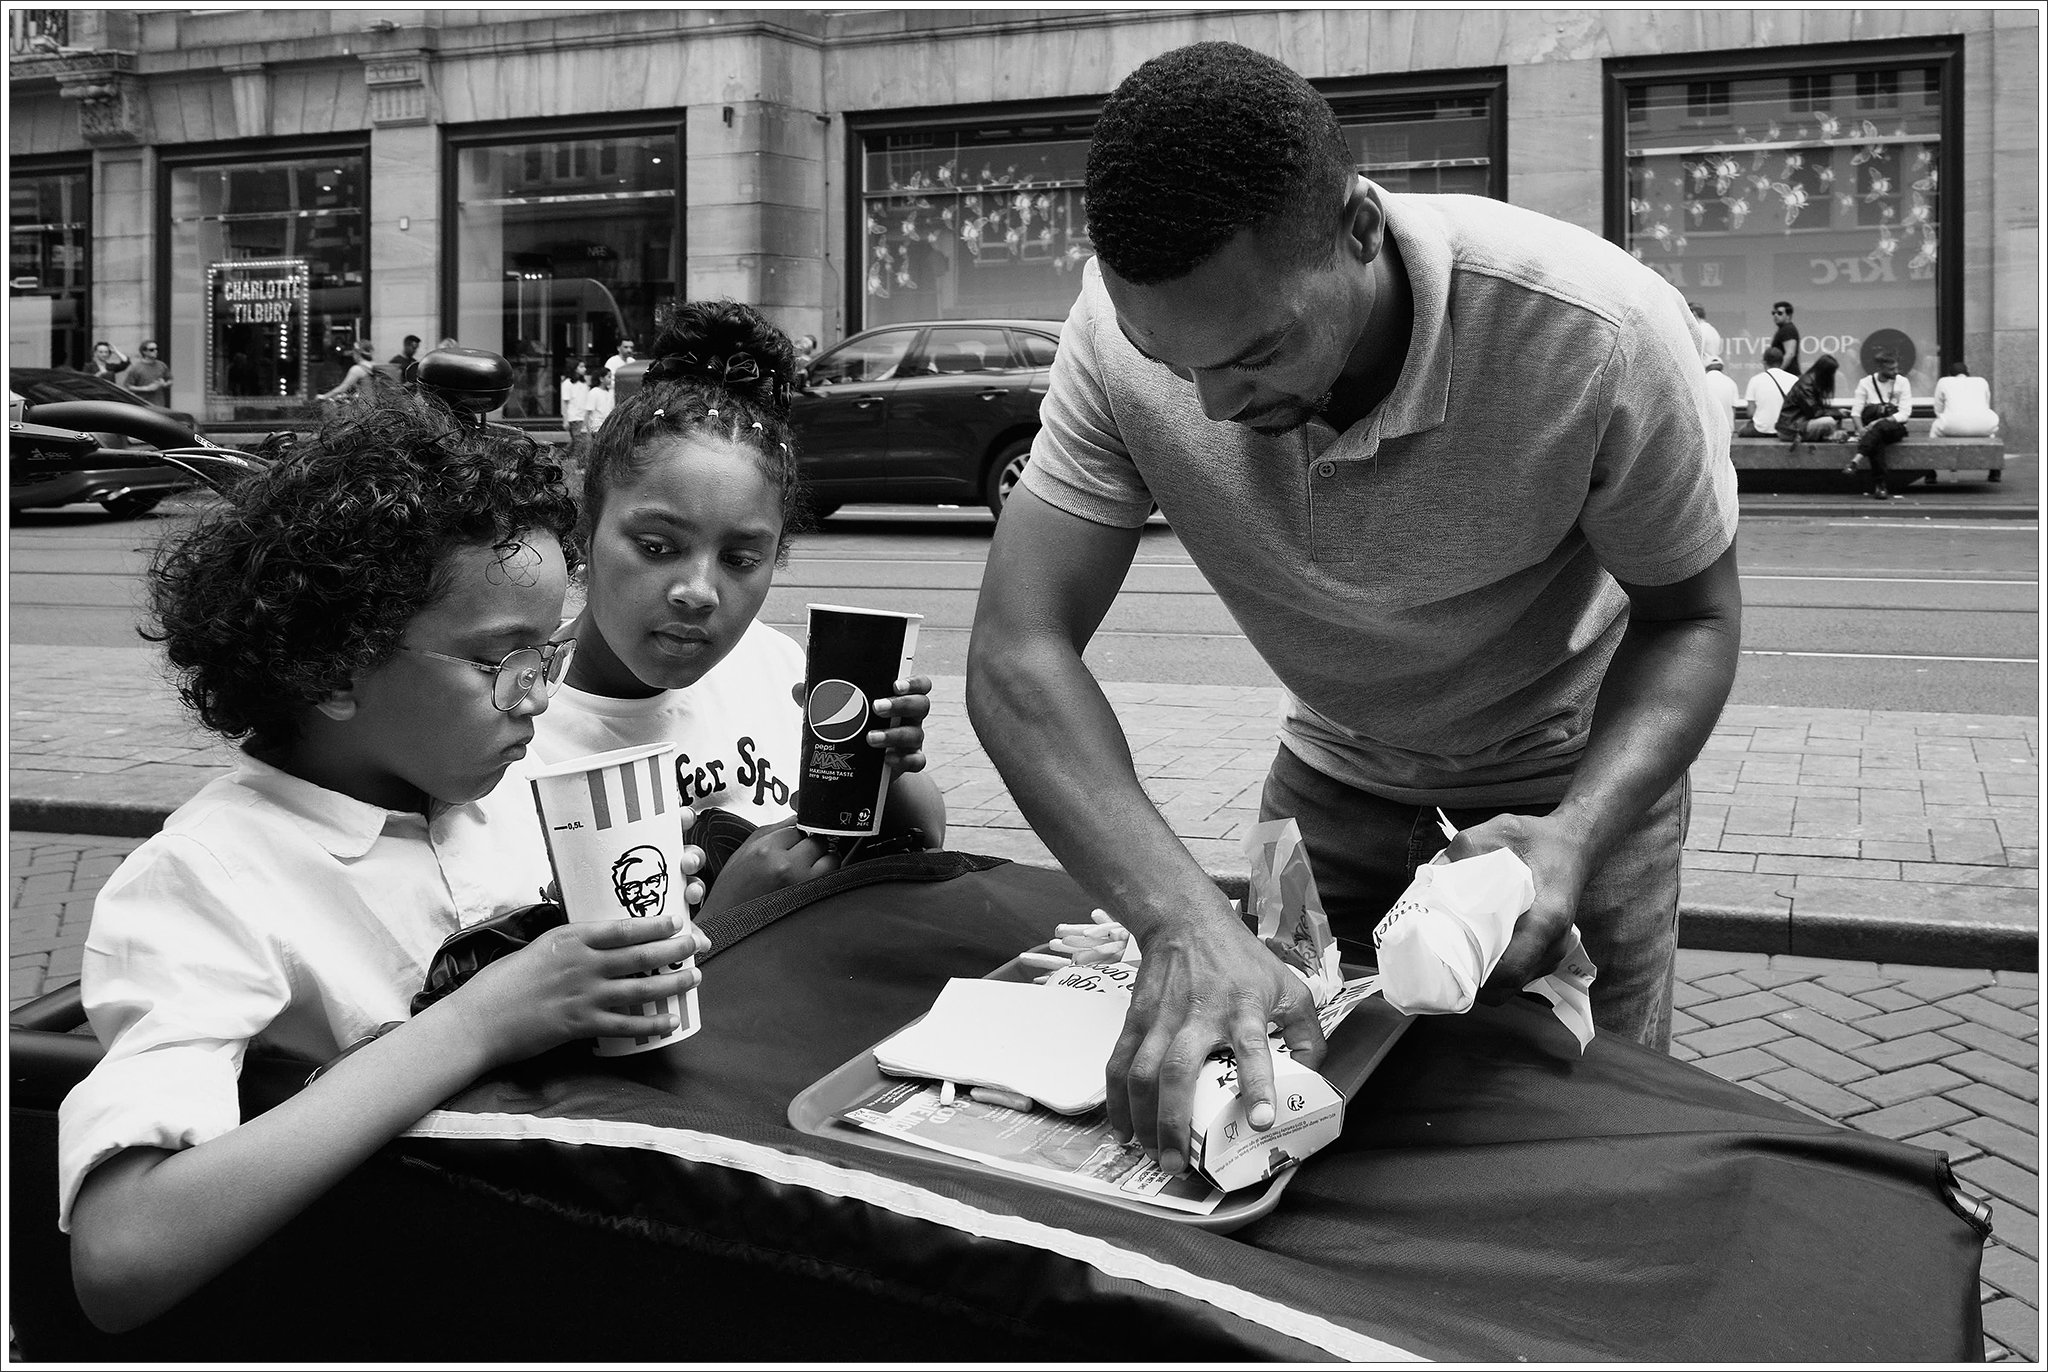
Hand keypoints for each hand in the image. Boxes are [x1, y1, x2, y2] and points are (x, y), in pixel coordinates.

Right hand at [448, 911, 708, 1067]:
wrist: (480, 1019)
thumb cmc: (503, 982)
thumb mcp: (538, 948)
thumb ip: (569, 943)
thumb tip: (594, 939)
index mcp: (571, 938)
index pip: (623, 927)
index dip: (655, 923)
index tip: (677, 920)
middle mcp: (584, 963)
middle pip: (642, 954)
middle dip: (677, 948)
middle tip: (699, 944)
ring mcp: (585, 994)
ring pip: (642, 987)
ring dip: (673, 982)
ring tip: (695, 978)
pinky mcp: (582, 1024)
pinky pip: (627, 1024)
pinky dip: (651, 1023)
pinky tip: (669, 1021)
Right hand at [699, 817, 839, 912]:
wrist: (726, 928)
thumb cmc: (732, 892)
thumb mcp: (743, 853)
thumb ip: (772, 831)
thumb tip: (797, 817)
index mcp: (765, 850)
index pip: (798, 826)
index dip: (796, 835)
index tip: (792, 843)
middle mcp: (785, 866)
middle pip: (818, 840)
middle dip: (812, 846)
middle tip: (799, 858)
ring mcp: (801, 884)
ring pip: (832, 858)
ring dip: (824, 861)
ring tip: (806, 871)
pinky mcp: (812, 901)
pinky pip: (833, 880)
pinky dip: (827, 879)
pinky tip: (810, 885)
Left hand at [789, 676, 933, 775]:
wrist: (861, 767)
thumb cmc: (854, 730)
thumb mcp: (838, 713)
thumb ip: (821, 700)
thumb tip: (799, 688)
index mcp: (899, 699)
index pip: (919, 685)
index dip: (913, 683)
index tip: (895, 684)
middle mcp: (910, 718)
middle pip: (922, 705)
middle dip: (901, 705)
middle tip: (877, 707)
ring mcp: (912, 741)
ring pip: (916, 734)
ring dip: (894, 735)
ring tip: (870, 739)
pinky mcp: (908, 762)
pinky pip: (917, 761)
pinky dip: (904, 760)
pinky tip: (886, 759)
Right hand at [1107, 909, 1324, 1174]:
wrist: (1185, 920)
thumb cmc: (1241, 959)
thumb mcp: (1289, 987)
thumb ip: (1306, 1034)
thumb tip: (1311, 1079)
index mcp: (1243, 1010)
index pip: (1252, 1049)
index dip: (1257, 1085)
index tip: (1261, 1121)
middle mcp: (1199, 1017)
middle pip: (1178, 1072)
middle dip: (1175, 1122)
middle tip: (1180, 1164)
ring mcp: (1161, 1019)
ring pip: (1142, 1075)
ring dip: (1143, 1120)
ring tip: (1152, 1155)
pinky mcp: (1136, 1020)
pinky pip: (1119, 1065)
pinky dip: (1115, 1100)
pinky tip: (1122, 1129)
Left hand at [1442, 810, 1594, 1000]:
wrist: (1574, 845)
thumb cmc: (1538, 839)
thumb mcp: (1499, 833)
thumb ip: (1465, 853)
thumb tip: (1431, 878)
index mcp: (1545, 918)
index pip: (1508, 971)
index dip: (1474, 978)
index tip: (1447, 965)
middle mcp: (1554, 943)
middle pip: (1507, 985)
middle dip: (1473, 982)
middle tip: (1444, 962)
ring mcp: (1555, 951)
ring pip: (1513, 984)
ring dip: (1485, 977)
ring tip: (1459, 954)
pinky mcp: (1551, 952)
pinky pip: (1520, 973)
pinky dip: (1497, 969)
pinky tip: (1480, 947)